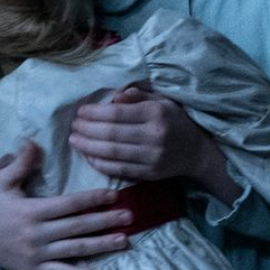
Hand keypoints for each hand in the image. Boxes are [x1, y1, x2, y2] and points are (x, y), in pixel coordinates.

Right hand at [0, 141, 132, 269]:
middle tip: (130, 217)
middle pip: (78, 226)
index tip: (113, 195)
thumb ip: (20, 164)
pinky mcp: (35, 268)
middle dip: (105, 221)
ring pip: (75, 249)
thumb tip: (34, 142)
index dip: (92, 199)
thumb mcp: (2, 182)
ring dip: (101, 245)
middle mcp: (38, 233)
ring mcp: (37, 253)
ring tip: (124, 240)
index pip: (69, 204)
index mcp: (32, 210)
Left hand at [70, 85, 239, 202]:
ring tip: (74, 140)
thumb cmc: (175, 121)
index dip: (95, 113)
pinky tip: (88, 156)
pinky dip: (100, 164)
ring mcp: (152, 157)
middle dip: (88, 130)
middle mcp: (154, 136)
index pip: (118, 114)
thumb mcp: (162, 100)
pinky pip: (119, 170)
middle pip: (112, 134)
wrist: (196, 152)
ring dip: (89, 147)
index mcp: (156, 113)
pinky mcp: (149, 174)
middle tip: (73, 126)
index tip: (80, 111)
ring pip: (113, 153)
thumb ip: (139, 95)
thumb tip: (115, 96)